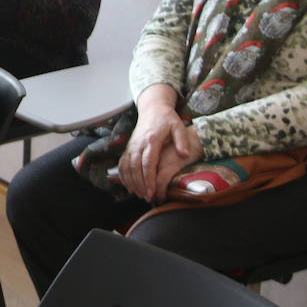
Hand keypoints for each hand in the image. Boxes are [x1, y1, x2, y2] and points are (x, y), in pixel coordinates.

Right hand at [118, 87, 202, 201]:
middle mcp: (139, 144)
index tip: (152, 191)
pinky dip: (123, 175)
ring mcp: (132, 145)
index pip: (148, 163)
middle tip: (146, 198)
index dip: (148, 178)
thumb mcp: (178, 126)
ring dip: (131, 182)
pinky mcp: (129, 147)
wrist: (153, 109)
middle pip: (135, 168)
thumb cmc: (167, 118)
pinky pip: (122, 163)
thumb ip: (182, 141)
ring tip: (139, 195)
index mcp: (151, 140)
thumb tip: (184, 155)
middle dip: (140, 184)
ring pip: (127, 167)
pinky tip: (128, 186)